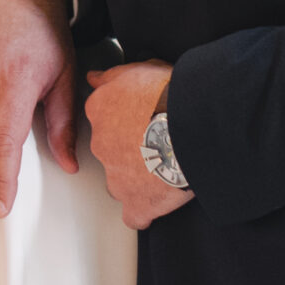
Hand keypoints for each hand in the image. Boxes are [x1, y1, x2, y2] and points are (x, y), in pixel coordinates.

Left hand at [85, 59, 192, 231]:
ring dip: (137, 178)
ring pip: (120, 182)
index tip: (140, 121)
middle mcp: (102, 144)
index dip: (123, 121)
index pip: (102, 119)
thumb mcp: (137, 70)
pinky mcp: (137, 202)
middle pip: (110, 152)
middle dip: (129, 150)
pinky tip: (158, 203)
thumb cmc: (169, 93)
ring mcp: (117, 176)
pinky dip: (145, 211)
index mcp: (100, 110)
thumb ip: (111, 76)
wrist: (190, 124)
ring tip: (165, 169)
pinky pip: (135, 214)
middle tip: (157, 143)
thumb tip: (94, 78)